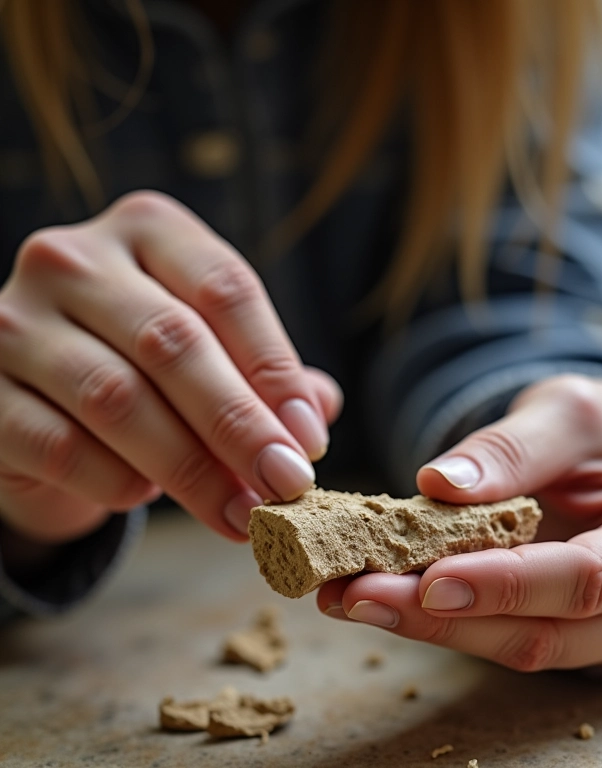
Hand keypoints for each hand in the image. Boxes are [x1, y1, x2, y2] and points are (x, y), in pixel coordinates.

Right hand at [0, 191, 341, 544]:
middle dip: (239, 426)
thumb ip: (263, 373)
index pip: (226, 289)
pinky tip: (145, 496)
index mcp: (148, 230)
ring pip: (117, 399)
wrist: (44, 390)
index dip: (276, 370)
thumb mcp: (210, 347)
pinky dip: (115, 481)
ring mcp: (16, 321)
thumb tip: (317, 412)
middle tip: (286, 486)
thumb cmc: (146, 363)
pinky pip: (59, 446)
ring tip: (240, 514)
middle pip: (173, 343)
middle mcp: (76, 260)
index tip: (310, 441)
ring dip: (191, 470)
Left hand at [318, 375, 601, 676]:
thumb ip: (509, 448)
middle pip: (547, 634)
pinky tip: (388, 596)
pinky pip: (514, 640)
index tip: (428, 579)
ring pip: (524, 649)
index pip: (589, 579)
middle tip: (359, 594)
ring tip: (353, 596)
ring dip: (432, 626)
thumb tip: (437, 484)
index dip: (506, 585)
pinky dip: (449, 620)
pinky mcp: (591, 644)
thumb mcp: (568, 412)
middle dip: (446, 618)